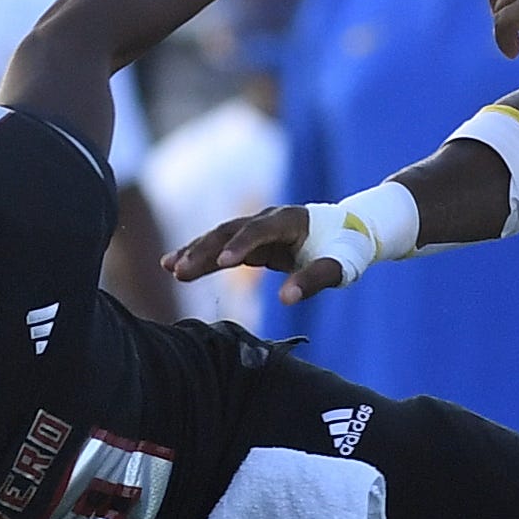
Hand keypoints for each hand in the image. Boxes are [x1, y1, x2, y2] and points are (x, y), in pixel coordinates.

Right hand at [161, 203, 346, 304]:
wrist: (349, 231)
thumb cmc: (345, 249)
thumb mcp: (338, 266)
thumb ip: (313, 280)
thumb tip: (286, 299)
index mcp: (288, 219)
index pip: (258, 230)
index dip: (240, 245)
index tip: (222, 263)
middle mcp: (266, 219)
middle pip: (228, 231)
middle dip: (204, 250)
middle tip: (181, 269)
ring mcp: (255, 229)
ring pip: (218, 238)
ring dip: (194, 252)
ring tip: (170, 268)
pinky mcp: (250, 242)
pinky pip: (219, 248)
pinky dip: (199, 257)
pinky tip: (174, 267)